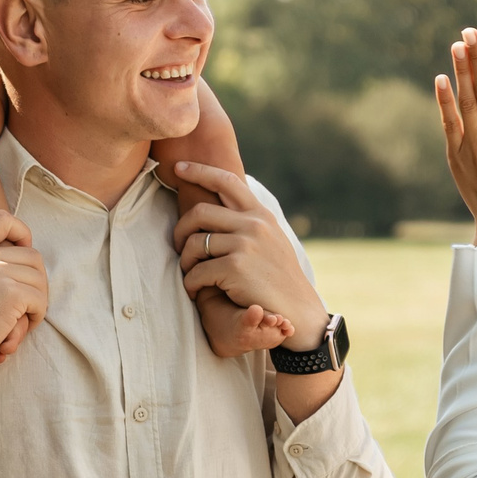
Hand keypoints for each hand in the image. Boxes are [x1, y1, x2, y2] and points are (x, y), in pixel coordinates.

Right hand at [0, 212, 47, 439]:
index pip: (1, 219)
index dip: (21, 231)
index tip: (23, 251)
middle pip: (32, 256)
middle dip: (36, 281)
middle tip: (27, 304)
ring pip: (39, 280)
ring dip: (37, 302)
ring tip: (22, 320)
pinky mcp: (11, 294)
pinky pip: (40, 300)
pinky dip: (36, 316)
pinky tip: (20, 329)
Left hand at [170, 162, 328, 353]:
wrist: (298, 309)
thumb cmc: (279, 278)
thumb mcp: (271, 239)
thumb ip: (250, 222)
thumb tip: (222, 203)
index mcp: (261, 214)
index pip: (226, 181)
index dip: (199, 171)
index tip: (178, 168)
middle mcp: (253, 224)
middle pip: (199, 212)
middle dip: (180, 229)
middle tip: (178, 245)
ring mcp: (244, 245)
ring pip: (194, 243)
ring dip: (185, 261)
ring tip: (190, 273)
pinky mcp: (235, 268)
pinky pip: (196, 272)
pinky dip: (191, 283)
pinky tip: (196, 291)